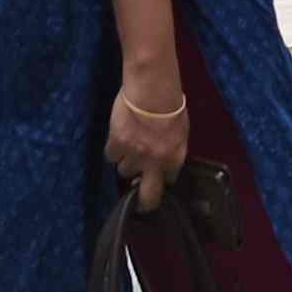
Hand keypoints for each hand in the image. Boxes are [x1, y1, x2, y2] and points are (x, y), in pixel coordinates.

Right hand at [104, 77, 189, 200]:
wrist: (152, 89)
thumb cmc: (170, 104)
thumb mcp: (180, 131)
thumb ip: (172, 150)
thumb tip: (163, 160)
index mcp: (175, 158)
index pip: (169, 181)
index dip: (161, 178)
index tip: (157, 177)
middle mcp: (155, 163)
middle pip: (148, 196)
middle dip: (144, 202)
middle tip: (139, 201)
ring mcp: (135, 156)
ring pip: (124, 171)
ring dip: (126, 162)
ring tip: (128, 147)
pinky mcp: (117, 145)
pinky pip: (111, 156)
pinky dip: (113, 149)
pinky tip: (118, 137)